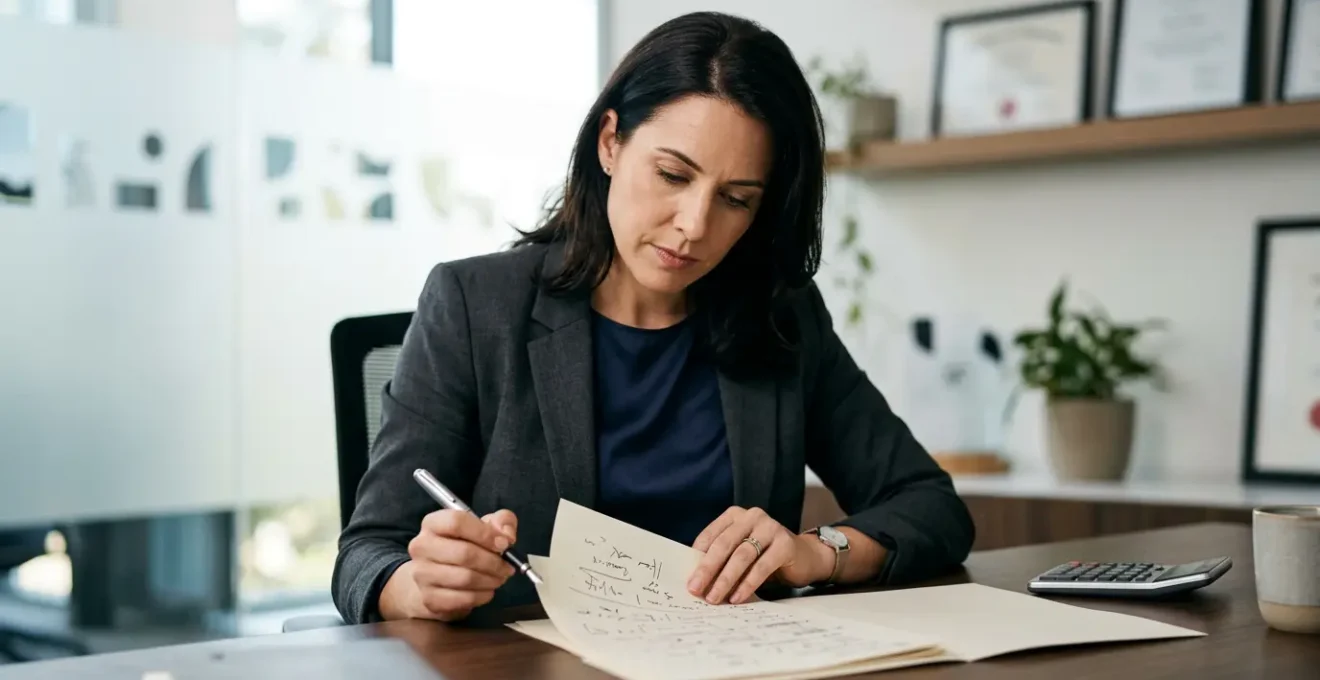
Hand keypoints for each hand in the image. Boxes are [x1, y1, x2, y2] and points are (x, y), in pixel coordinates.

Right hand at [381, 509, 517, 621]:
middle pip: (464, 553)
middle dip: (493, 562)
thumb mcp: (483, 526)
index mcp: (433, 523)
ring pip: (465, 578)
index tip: (504, 544)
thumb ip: (501, 521)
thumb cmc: (462, 547)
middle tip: (507, 567)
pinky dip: (483, 595)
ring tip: (499, 578)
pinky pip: (463, 598)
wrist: (435, 579)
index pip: (457, 522)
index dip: (485, 533)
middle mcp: (421, 546)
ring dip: (491, 579)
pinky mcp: (429, 598)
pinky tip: (487, 590)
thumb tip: (507, 536)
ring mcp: (422, 574)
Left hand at [687, 506, 831, 604]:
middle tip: (695, 590)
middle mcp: (751, 516)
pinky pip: (761, 566)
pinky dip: (747, 583)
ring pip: (741, 555)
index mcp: (734, 516)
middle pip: (723, 544)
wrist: (805, 558)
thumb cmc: (765, 557)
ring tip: (714, 597)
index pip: (709, 536)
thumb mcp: (740, 553)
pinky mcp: (785, 543)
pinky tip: (737, 597)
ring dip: (725, 579)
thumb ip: (721, 559)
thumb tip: (697, 580)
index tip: (687, 580)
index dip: (697, 558)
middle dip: (707, 569)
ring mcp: (770, 527)